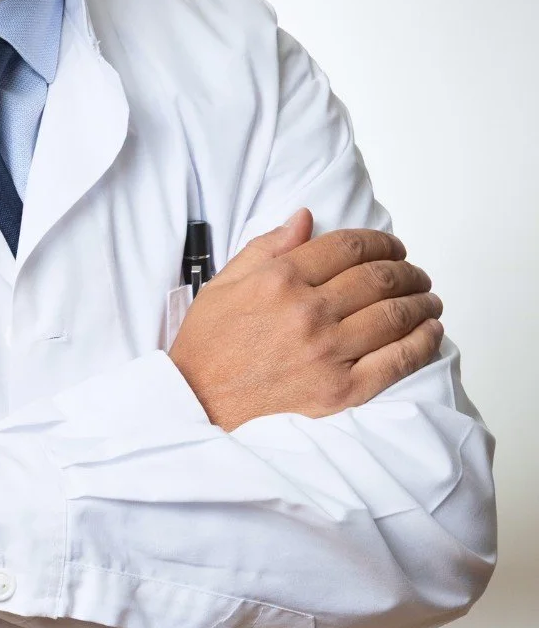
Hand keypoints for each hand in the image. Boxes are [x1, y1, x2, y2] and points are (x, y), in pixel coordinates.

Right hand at [169, 207, 443, 431]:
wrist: (197, 408)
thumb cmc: (207, 349)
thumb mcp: (222, 286)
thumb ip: (266, 248)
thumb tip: (305, 219)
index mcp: (280, 280)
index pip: (348, 247)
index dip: (380, 241)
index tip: (392, 246)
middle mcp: (308, 312)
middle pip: (379, 278)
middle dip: (406, 269)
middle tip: (414, 272)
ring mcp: (327, 353)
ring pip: (394, 315)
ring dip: (421, 301)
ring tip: (428, 298)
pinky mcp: (341, 392)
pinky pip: (397, 361)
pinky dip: (422, 342)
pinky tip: (431, 331)